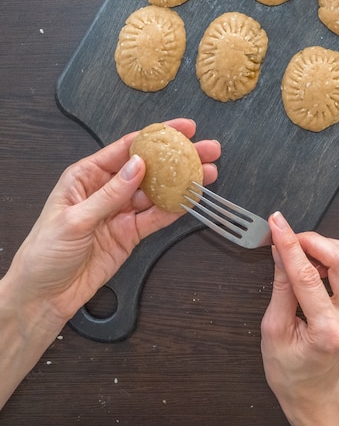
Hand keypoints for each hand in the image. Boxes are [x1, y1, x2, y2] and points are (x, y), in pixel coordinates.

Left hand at [4, 118, 219, 331]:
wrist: (44, 296)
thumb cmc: (45, 252)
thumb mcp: (74, 219)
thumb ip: (110, 194)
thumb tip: (138, 166)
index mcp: (87, 176)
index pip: (127, 148)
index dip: (156, 136)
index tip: (182, 129)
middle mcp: (107, 189)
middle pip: (149, 168)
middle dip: (178, 157)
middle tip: (206, 149)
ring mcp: (121, 212)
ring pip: (157, 192)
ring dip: (182, 182)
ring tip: (208, 173)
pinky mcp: (130, 234)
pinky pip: (156, 218)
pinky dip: (175, 209)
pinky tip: (192, 199)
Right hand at [260, 212, 338, 425]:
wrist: (313, 392)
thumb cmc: (290, 371)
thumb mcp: (273, 330)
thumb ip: (280, 287)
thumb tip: (280, 251)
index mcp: (327, 331)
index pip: (307, 275)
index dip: (289, 243)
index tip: (277, 224)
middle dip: (314, 240)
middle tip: (290, 238)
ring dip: (328, 245)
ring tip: (304, 252)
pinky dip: (337, 256)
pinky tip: (318, 263)